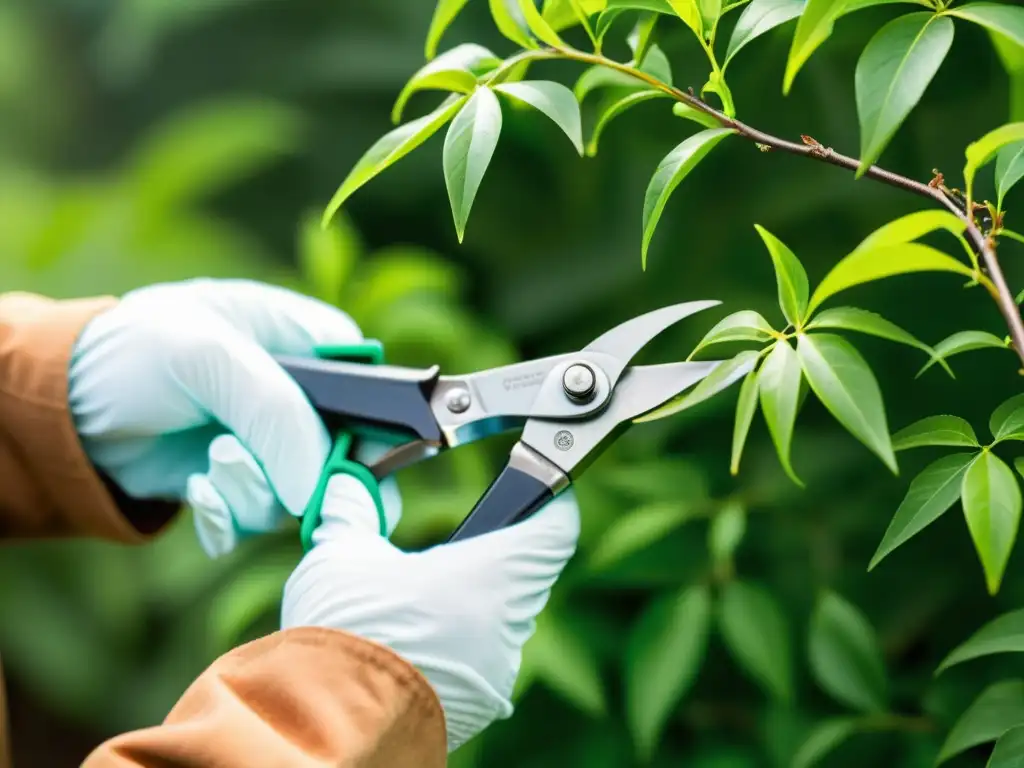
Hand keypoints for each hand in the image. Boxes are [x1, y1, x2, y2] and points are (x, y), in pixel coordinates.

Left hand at [68, 277, 396, 554]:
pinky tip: (197, 492)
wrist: (63, 407)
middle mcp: (296, 397)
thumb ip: (277, 416)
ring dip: (256, 493)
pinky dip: (228, 517)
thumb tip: (322, 488)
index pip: (374, 389)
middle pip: (348, 453)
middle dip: (313, 477)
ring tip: (211, 466)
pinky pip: (259, 520)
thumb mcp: (208, 359)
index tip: (353, 460)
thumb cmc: (132, 352)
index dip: (374, 428)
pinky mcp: (240, 485)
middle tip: (290, 489)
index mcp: (304, 342)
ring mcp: (269, 445)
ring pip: (302, 495)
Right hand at [281, 474, 579, 751]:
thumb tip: (347, 485)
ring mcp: (497, 672)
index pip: (556, 530)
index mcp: (490, 577)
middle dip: (494, 556)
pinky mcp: (480, 706)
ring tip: (420, 601)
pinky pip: (484, 662)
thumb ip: (353, 509)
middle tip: (452, 548)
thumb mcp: (339, 554)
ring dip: (474, 604)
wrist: (321, 726)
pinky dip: (460, 646)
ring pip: (505, 620)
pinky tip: (414, 645)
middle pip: (526, 574)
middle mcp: (508, 627)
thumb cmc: (342, 631)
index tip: (529, 491)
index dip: (548, 504)